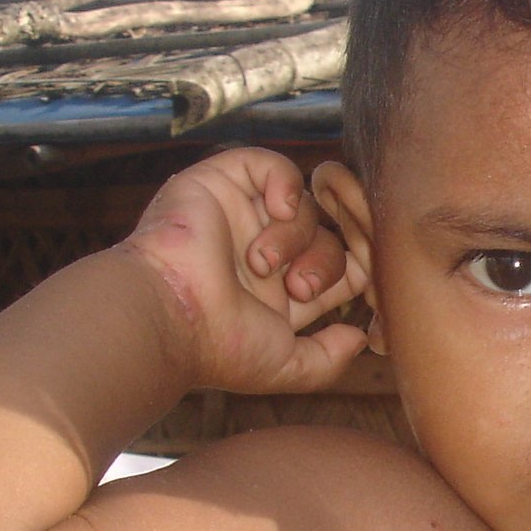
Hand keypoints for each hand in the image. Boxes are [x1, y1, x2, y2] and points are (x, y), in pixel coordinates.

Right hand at [119, 149, 369, 394]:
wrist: (169, 315)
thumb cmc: (220, 346)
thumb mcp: (286, 366)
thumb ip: (328, 358)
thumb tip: (361, 338)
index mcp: (279, 294)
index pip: (338, 272)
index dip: (355, 273)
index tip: (357, 287)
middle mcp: (262, 255)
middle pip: (328, 239)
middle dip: (324, 263)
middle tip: (298, 286)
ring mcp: (242, 218)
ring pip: (303, 208)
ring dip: (294, 236)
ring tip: (261, 262)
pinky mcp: (220, 184)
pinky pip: (270, 164)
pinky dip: (285, 181)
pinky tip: (278, 208)